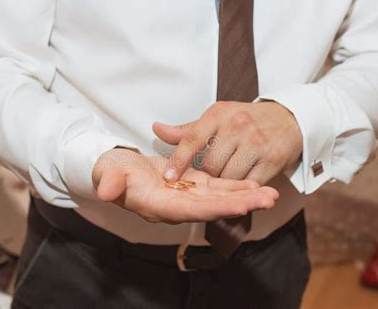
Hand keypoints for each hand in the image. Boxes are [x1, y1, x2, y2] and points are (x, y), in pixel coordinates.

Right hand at [92, 148, 277, 223]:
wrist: (117, 168)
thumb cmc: (111, 170)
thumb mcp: (108, 172)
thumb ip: (109, 182)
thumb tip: (105, 191)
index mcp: (158, 205)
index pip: (191, 210)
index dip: (216, 209)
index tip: (241, 206)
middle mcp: (177, 206)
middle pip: (213, 208)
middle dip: (241, 204)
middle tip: (269, 200)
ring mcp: (186, 196)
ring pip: (220, 199)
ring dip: (245, 197)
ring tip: (271, 194)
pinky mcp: (192, 185)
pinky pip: (217, 188)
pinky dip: (235, 187)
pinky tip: (254, 185)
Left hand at [153, 101, 301, 184]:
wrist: (289, 118)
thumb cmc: (246, 119)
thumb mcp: (217, 117)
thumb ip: (188, 130)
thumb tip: (157, 128)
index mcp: (219, 114)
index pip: (193, 138)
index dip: (179, 160)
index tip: (167, 176)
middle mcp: (237, 126)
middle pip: (210, 165)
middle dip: (207, 176)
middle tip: (210, 175)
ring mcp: (256, 143)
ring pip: (228, 177)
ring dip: (224, 184)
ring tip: (227, 177)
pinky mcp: (272, 160)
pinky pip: (249, 183)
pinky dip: (242, 188)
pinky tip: (241, 184)